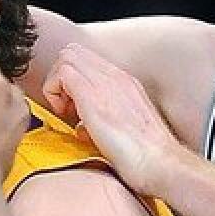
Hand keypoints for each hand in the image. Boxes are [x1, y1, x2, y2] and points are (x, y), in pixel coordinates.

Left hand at [44, 45, 180, 196]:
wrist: (159, 162)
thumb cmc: (146, 155)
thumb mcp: (125, 129)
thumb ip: (104, 120)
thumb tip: (81, 127)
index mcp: (124, 82)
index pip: (86, 60)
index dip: (72, 81)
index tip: (73, 108)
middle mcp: (116, 77)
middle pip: (73, 52)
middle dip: (61, 78)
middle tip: (67, 107)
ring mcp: (105, 84)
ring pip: (66, 58)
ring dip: (58, 84)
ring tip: (68, 112)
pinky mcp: (93, 97)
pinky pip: (63, 73)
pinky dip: (55, 92)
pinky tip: (68, 116)